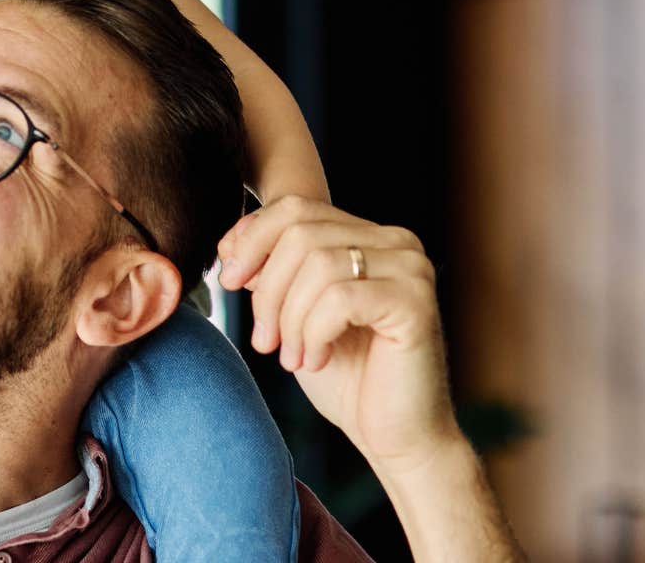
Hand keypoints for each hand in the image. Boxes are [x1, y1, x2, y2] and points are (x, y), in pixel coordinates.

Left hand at [215, 195, 459, 473]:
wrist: (396, 437)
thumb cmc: (347, 378)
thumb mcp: (296, 316)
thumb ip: (273, 273)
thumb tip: (231, 245)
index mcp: (369, 236)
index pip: (295, 208)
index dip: (251, 239)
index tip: (229, 281)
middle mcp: (397, 242)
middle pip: (299, 232)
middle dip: (267, 289)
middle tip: (263, 340)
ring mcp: (411, 269)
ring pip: (316, 264)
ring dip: (289, 318)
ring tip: (291, 357)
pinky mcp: (415, 303)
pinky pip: (339, 298)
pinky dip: (313, 332)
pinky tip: (316, 361)